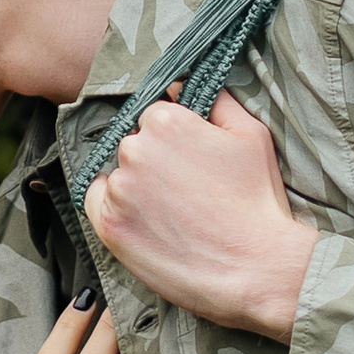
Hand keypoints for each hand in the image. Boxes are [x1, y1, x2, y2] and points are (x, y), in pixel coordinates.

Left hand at [83, 88, 316, 342]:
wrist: (257, 268)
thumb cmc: (257, 202)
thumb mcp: (251, 135)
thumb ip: (217, 101)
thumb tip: (189, 85)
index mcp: (166, 121)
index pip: (155, 115)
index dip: (174, 138)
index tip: (188, 159)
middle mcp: (135, 149)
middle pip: (134, 143)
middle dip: (154, 160)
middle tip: (185, 189)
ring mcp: (119, 190)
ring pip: (118, 174)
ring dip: (136, 185)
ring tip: (172, 212)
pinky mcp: (109, 226)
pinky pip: (96, 203)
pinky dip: (112, 206)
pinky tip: (141, 218)